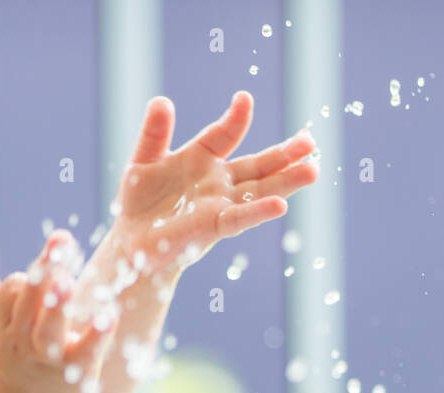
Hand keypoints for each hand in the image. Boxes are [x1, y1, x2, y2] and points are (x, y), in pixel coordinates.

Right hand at [0, 231, 113, 392]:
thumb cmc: (12, 381)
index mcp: (3, 333)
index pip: (13, 291)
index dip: (31, 278)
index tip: (47, 275)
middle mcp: (21, 345)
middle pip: (29, 298)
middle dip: (45, 266)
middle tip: (61, 240)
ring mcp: (47, 362)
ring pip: (49, 324)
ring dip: (59, 300)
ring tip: (68, 278)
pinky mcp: (75, 376)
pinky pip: (86, 351)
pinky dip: (97, 333)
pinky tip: (109, 315)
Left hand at [107, 90, 318, 277]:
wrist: (131, 242)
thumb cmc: (139, 202)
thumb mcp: (143, 161)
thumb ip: (154, 133)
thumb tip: (161, 101)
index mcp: (203, 159)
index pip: (225, 134)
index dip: (236, 118)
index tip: (244, 99)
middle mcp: (218, 181)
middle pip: (258, 165)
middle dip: (285, 154)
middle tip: (311, 141)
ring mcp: (218, 205)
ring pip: (259, 190)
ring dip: (285, 181)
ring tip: (312, 170)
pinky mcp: (212, 227)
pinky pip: (239, 218)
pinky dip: (259, 211)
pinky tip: (281, 205)